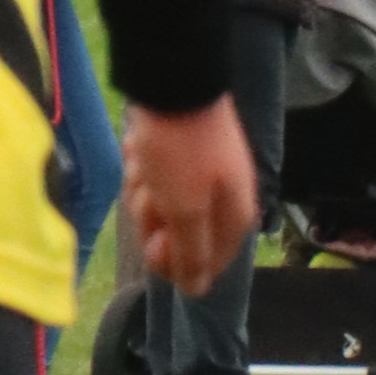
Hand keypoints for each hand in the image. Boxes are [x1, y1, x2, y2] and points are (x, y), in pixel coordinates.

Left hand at [123, 95, 260, 297]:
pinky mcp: (180, 156)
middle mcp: (222, 199)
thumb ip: (192, 254)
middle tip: (152, 194)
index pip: (207, 266)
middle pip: (179, 236)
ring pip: (161, 206)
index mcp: (234, 216)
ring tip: (145, 164)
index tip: (154, 244)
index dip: (175, 263)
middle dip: (154, 219)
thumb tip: (198, 292)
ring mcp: (200, 175)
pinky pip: (154, 178)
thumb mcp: (185, 209)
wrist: (173, 82)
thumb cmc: (182, 151)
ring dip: (143, 190)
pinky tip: (141, 148)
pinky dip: (142, 167)